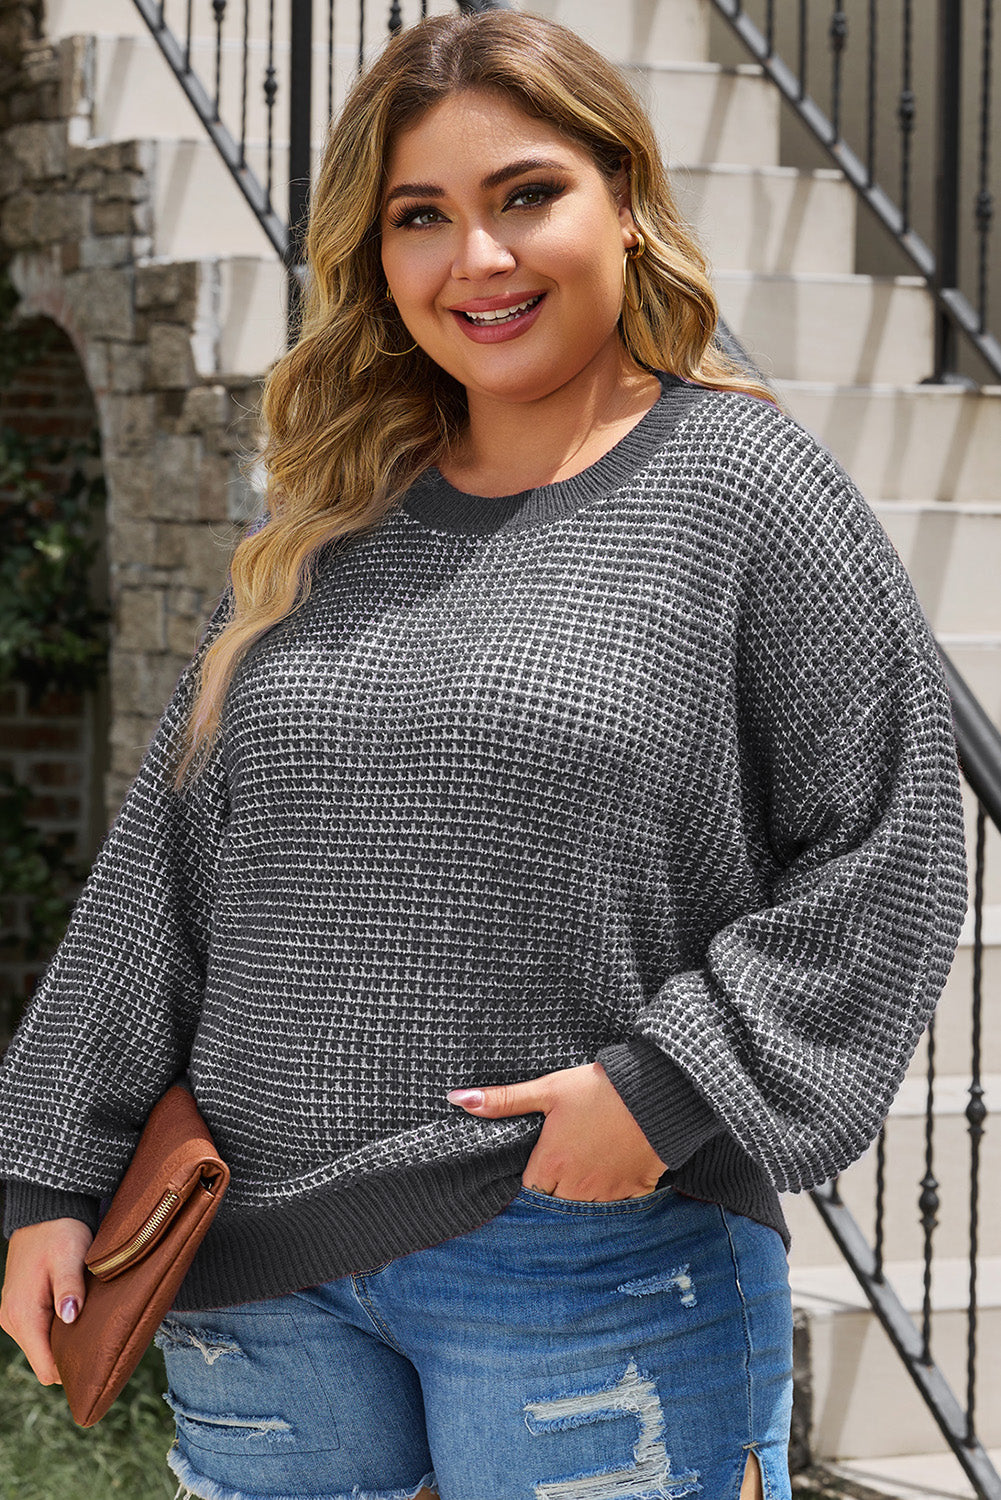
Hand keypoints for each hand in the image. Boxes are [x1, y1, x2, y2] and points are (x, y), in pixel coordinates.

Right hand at [0, 1218, 93, 1384]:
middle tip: (100, 1344)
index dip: (70, 1371)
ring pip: (41, 1348)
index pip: (46, 1367)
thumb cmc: (59, 1232)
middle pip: (44, 1361)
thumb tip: (70, 1317)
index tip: (97, 1364)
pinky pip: (39, 1333)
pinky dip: (56, 1331)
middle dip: (69, 1358)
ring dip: (63, 1342)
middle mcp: (12, 1321)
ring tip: (89, 1327)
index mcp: (23, 1314)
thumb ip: (69, 1288)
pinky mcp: (20, 1308)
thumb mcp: (69, 1257)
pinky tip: (76, 1316)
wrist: (45, 1212)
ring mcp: (13, 1315)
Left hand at [447, 1061, 667, 1200]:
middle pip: (555, 1203)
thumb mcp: (548, 1089)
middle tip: (562, 1166)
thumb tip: (457, 1099)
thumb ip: (503, 1100)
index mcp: (552, 1163)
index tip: (537, 1166)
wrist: (655, 1090)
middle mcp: (576, 1185)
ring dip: (581, 1195)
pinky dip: (612, 1195)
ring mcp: (607, 1192)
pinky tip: (611, 1173)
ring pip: (584, 1207)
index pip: (529, 1191)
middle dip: (555, 1190)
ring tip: (586, 1168)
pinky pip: (616, 1207)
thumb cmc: (597, 1087)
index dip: (531, 1180)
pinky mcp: (634, 1191)